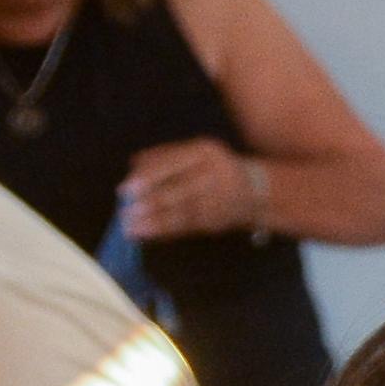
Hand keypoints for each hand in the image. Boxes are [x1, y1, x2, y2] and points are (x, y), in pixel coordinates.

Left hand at [119, 137, 268, 240]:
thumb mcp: (195, 153)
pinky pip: (188, 226)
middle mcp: (214, 174)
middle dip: (151, 203)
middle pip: (179, 190)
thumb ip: (165, 155)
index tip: (127, 188)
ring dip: (155, 222)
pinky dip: (166, 230)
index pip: (174, 164)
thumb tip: (134, 163)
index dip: (150, 177)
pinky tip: (148, 233)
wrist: (256, 190)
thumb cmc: (215, 167)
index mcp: (205, 152)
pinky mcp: (216, 220)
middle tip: (127, 212)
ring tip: (132, 228)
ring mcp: (218, 200)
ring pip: (183, 212)